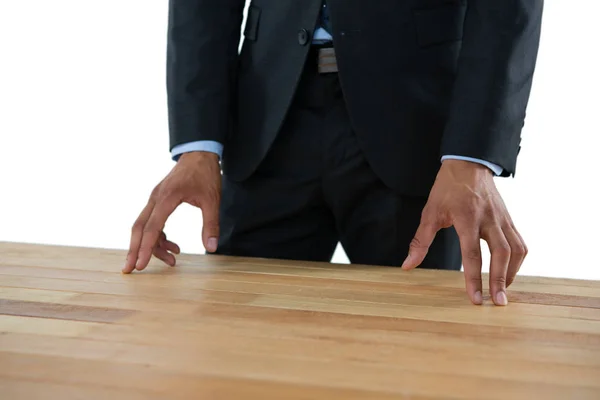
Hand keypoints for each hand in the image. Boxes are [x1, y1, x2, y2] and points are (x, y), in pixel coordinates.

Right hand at [123, 152, 221, 272]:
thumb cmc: (205, 174)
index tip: (140, 265)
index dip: (146, 248)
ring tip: (173, 261)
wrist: (199, 154)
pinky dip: (159, 237)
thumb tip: (211, 248)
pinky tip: (173, 247)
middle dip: (134, 250)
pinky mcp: (159, 200)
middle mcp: (155, 198)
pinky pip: (153, 222)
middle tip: (130, 270)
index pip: (153, 228)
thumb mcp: (212, 200)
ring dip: (154, 246)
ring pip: (146, 227)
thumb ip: (211, 224)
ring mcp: (155, 199)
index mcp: (166, 198)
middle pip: (139, 228)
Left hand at [401, 159, 526, 305]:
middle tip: (498, 302)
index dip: (474, 279)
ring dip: (511, 272)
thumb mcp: (430, 212)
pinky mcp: (509, 219)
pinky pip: (519, 242)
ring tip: (502, 289)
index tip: (476, 299)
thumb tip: (408, 265)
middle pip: (501, 254)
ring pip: (516, 249)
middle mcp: (489, 219)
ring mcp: (502, 219)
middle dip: (500, 280)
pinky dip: (517, 260)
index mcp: (467, 218)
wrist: (468, 163)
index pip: (472, 254)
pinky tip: (508, 271)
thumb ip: (420, 241)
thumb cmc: (447, 188)